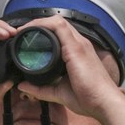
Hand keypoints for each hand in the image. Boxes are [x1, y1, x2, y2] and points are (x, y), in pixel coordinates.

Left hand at [9, 15, 124, 121]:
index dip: (42, 30)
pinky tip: (30, 30)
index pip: (59, 32)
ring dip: (38, 22)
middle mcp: (79, 44)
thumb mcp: (58, 92)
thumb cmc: (88, 98)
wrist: (104, 103)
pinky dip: (42, 25)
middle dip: (37, 24)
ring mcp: (79, 44)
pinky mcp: (76, 47)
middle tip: (21, 32)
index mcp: (77, 52)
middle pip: (57, 23)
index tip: (25, 38)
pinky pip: (58, 26)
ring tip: (22, 30)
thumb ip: (41, 89)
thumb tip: (22, 86)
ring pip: (57, 21)